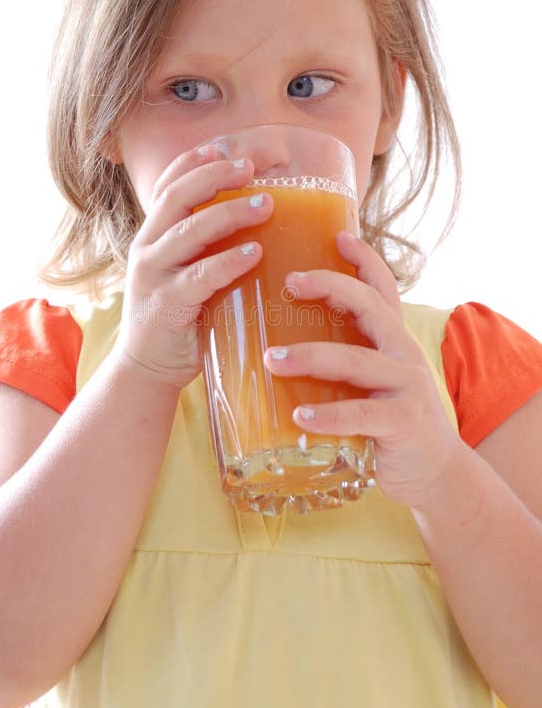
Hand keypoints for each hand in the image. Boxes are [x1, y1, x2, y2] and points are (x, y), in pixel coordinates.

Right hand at [116, 146, 273, 389]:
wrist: (147, 370)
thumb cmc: (180, 318)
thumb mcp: (187, 273)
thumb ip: (208, 248)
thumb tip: (261, 222)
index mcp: (153, 236)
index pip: (169, 185)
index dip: (195, 161)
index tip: (226, 146)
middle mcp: (148, 248)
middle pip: (178, 196)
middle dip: (215, 175)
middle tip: (252, 166)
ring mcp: (153, 275)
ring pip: (191, 230)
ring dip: (231, 213)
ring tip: (266, 204)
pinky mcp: (166, 305)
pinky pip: (200, 276)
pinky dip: (229, 261)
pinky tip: (254, 252)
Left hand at [264, 232, 466, 506]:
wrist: (435, 472)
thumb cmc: (388, 422)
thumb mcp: (370, 382)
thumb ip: (341, 362)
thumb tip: (273, 348)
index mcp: (392, 340)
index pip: (381, 288)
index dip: (363, 259)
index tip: (338, 235)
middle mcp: (402, 354)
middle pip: (369, 307)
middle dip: (330, 287)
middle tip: (289, 282)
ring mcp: (406, 387)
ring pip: (358, 360)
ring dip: (312, 357)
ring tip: (271, 360)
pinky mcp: (403, 423)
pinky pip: (362, 415)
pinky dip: (330, 415)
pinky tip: (300, 416)